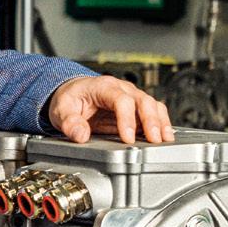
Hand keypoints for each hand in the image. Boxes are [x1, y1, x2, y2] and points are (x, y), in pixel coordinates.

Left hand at [47, 76, 172, 144]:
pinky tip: (165, 136)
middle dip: (150, 120)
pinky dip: (162, 122)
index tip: (127, 138)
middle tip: (154, 139)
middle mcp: (120, 89)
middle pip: (142, 100)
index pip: (120, 99)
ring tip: (165, 139)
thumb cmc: (69, 99)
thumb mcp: (61, 110)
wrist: (73, 92)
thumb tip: (81, 135)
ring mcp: (130, 96)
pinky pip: (153, 111)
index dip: (127, 119)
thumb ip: (69, 122)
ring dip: (160, 121)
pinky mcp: (135, 107)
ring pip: (152, 104)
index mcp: (102, 87)